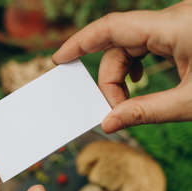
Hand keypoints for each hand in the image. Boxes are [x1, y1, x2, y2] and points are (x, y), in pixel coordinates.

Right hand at [53, 1, 191, 132]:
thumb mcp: (188, 103)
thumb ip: (147, 112)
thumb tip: (109, 123)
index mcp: (173, 26)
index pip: (112, 27)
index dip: (80, 42)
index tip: (59, 59)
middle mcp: (171, 19)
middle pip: (120, 44)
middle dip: (110, 80)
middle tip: (115, 111)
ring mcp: (176, 23)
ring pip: (131, 46)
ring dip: (122, 76)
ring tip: (127, 103)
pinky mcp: (180, 31)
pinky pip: (145, 44)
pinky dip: (134, 66)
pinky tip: (137, 82)